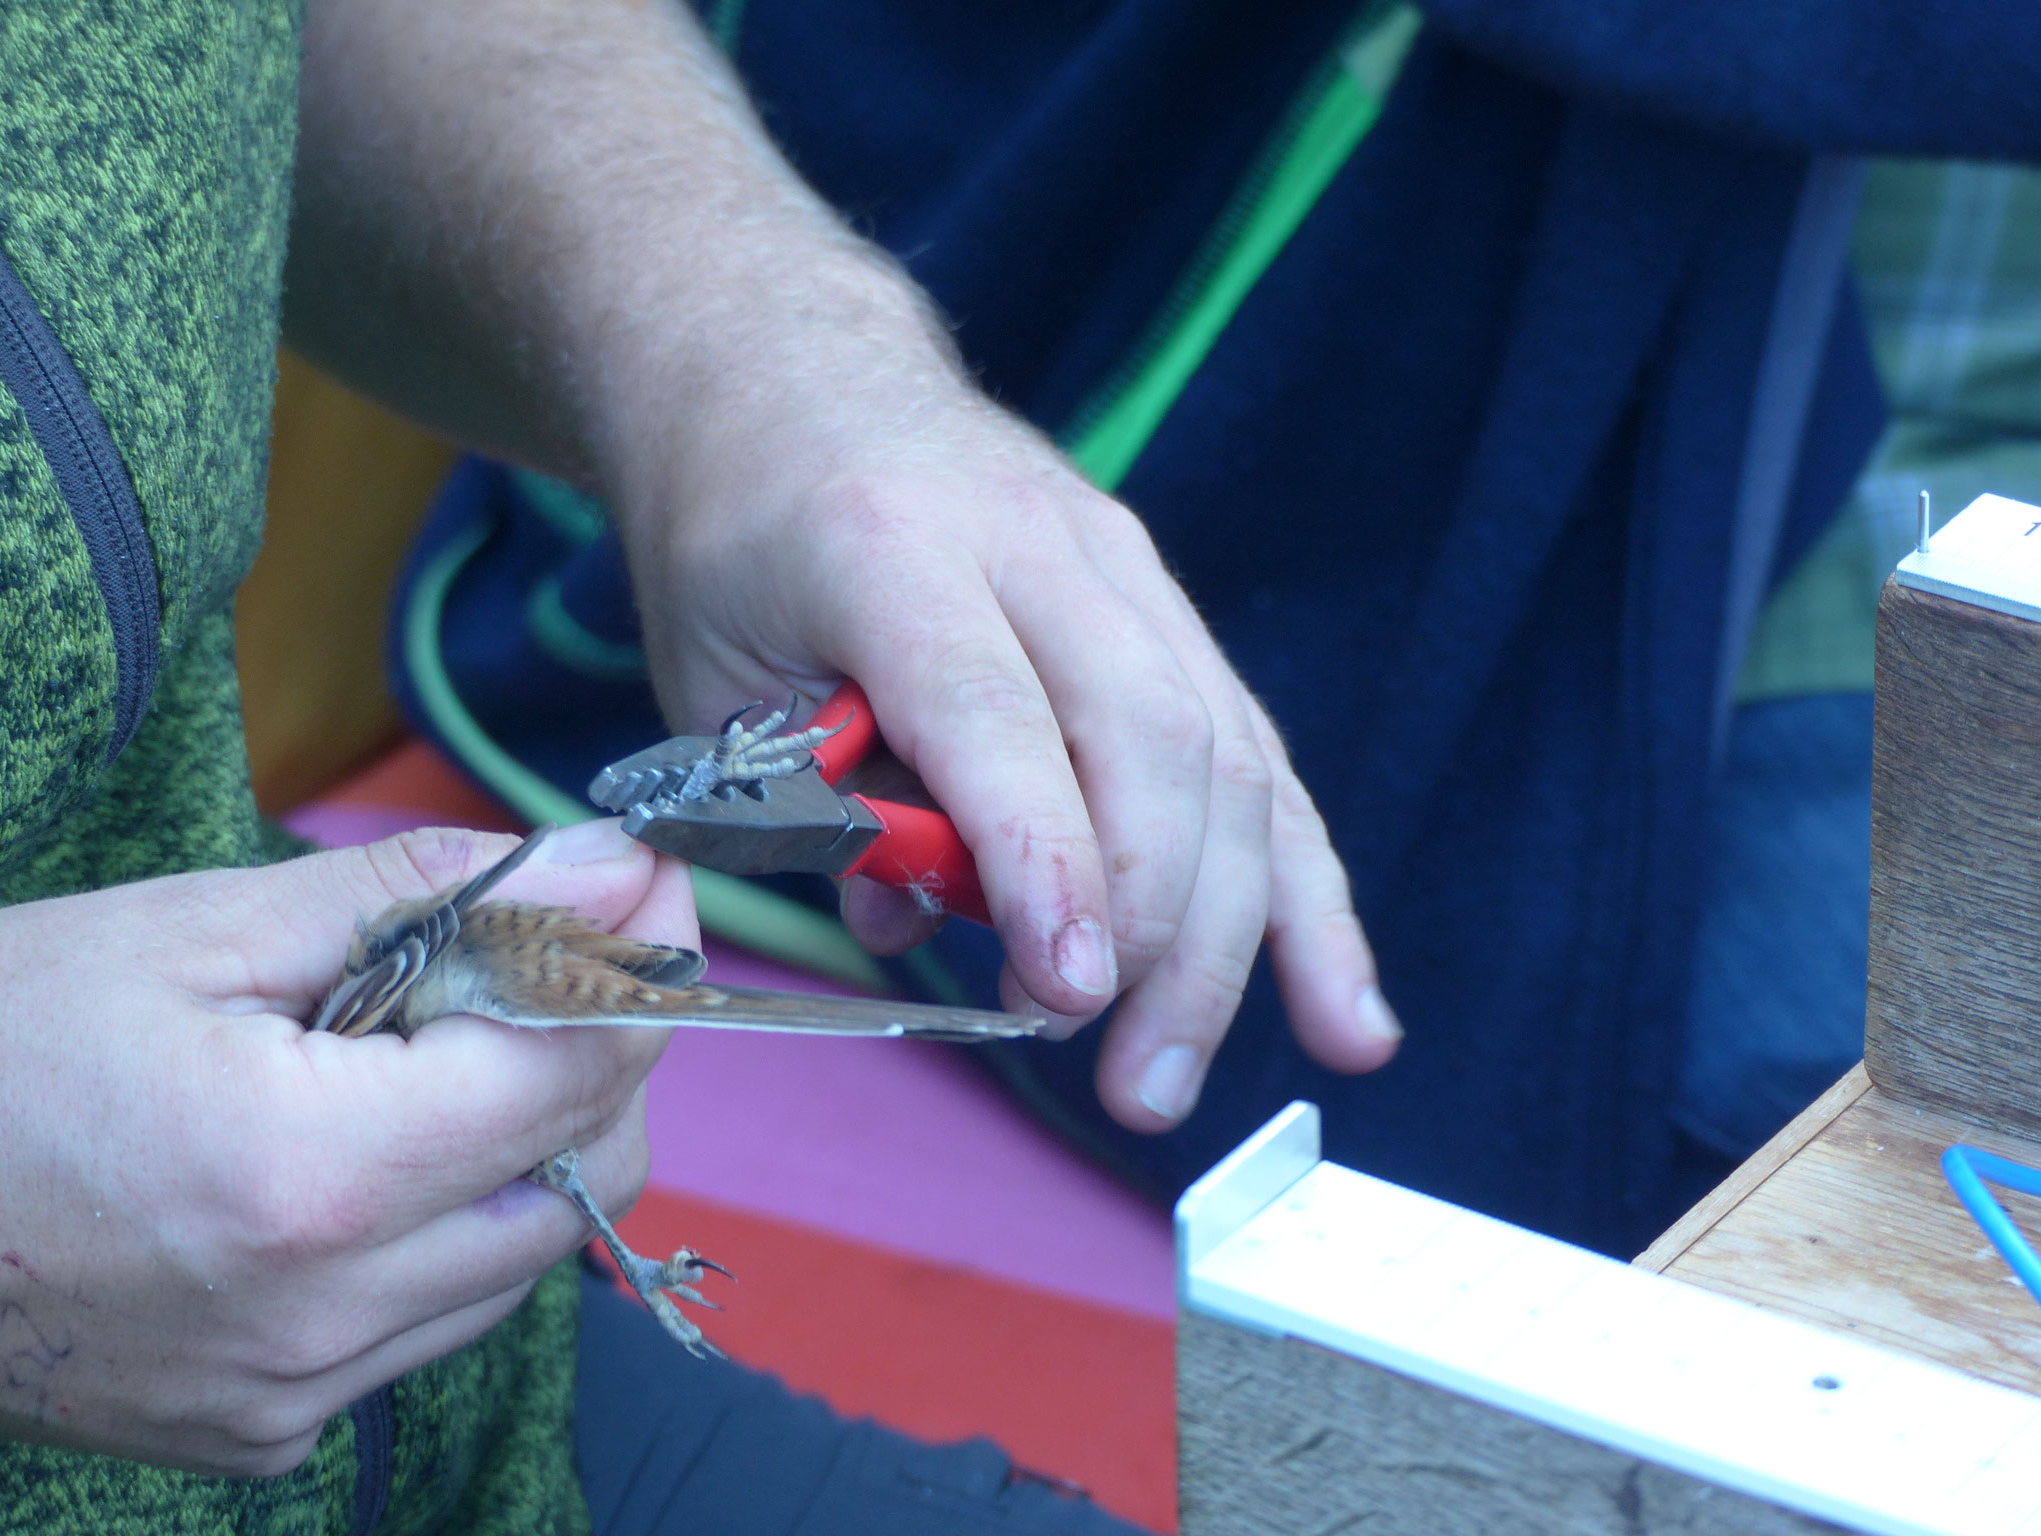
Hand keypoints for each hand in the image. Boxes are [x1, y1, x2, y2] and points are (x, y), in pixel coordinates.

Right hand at [0, 819, 689, 1475]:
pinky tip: (362, 1156)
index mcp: (311, 1179)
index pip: (579, 1072)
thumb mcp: (202, 928)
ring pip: (526, 1257)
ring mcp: (293, 1396)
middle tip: (542, 962)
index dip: (638, 965)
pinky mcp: (265, 1436)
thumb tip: (613, 865)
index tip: (649, 885)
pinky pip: (434, 1323)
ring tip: (430, 1054)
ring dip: (525, 1145)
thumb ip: (432, 895)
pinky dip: (444, 1230)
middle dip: (597, 1057)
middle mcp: (323, 1318)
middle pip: (588, 1177)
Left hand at [603, 333, 1402, 1132]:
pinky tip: (1343, 1004)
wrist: (795, 378)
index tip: (1066, 993)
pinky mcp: (1168, 608)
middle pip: (1151, 740)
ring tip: (1180, 1078)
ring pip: (1227, 755)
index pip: (996, 712)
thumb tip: (927, 931)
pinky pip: (1257, 756)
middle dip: (1158, 930)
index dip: (1044, 858)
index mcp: (891, 543)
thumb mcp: (712, 672)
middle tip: (1121, 1075)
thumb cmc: (736, 535)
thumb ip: (813, 803)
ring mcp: (1124, 566)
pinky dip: (1301, 889)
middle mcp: (1036, 542)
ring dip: (1230, 937)